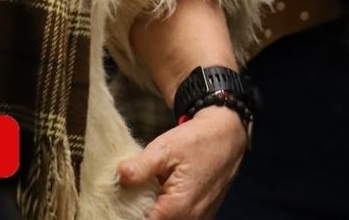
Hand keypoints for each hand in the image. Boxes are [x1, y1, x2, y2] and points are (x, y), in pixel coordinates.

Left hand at [118, 104, 245, 219]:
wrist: (228, 136)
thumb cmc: (197, 141)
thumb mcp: (166, 148)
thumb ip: (141, 166)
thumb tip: (120, 177)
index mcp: (176, 208)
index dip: (127, 212)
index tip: (121, 198)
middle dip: (140, 211)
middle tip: (134, 192)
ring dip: (157, 212)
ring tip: (151, 191)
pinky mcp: (203, 217)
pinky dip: (169, 211)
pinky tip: (164, 194)